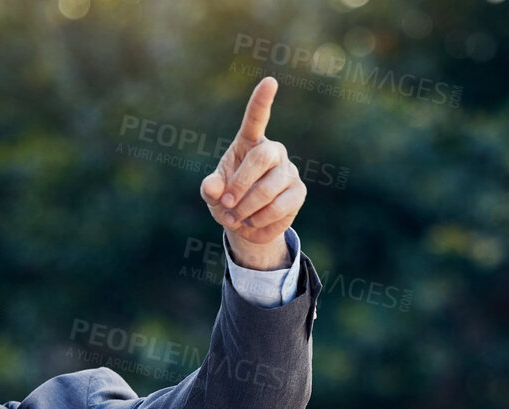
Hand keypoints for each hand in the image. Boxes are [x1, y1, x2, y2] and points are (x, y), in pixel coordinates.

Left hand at [200, 77, 303, 268]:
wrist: (246, 226)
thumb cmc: (227, 201)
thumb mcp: (213, 194)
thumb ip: (210, 189)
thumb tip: (213, 187)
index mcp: (249, 143)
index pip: (256, 119)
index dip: (262, 101)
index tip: (270, 82)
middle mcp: (273, 152)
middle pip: (261, 157)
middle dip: (241, 183)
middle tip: (227, 203)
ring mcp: (288, 171)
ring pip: (269, 188)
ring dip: (246, 208)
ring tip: (235, 217)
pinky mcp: (298, 192)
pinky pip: (279, 206)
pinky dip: (260, 220)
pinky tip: (252, 222)